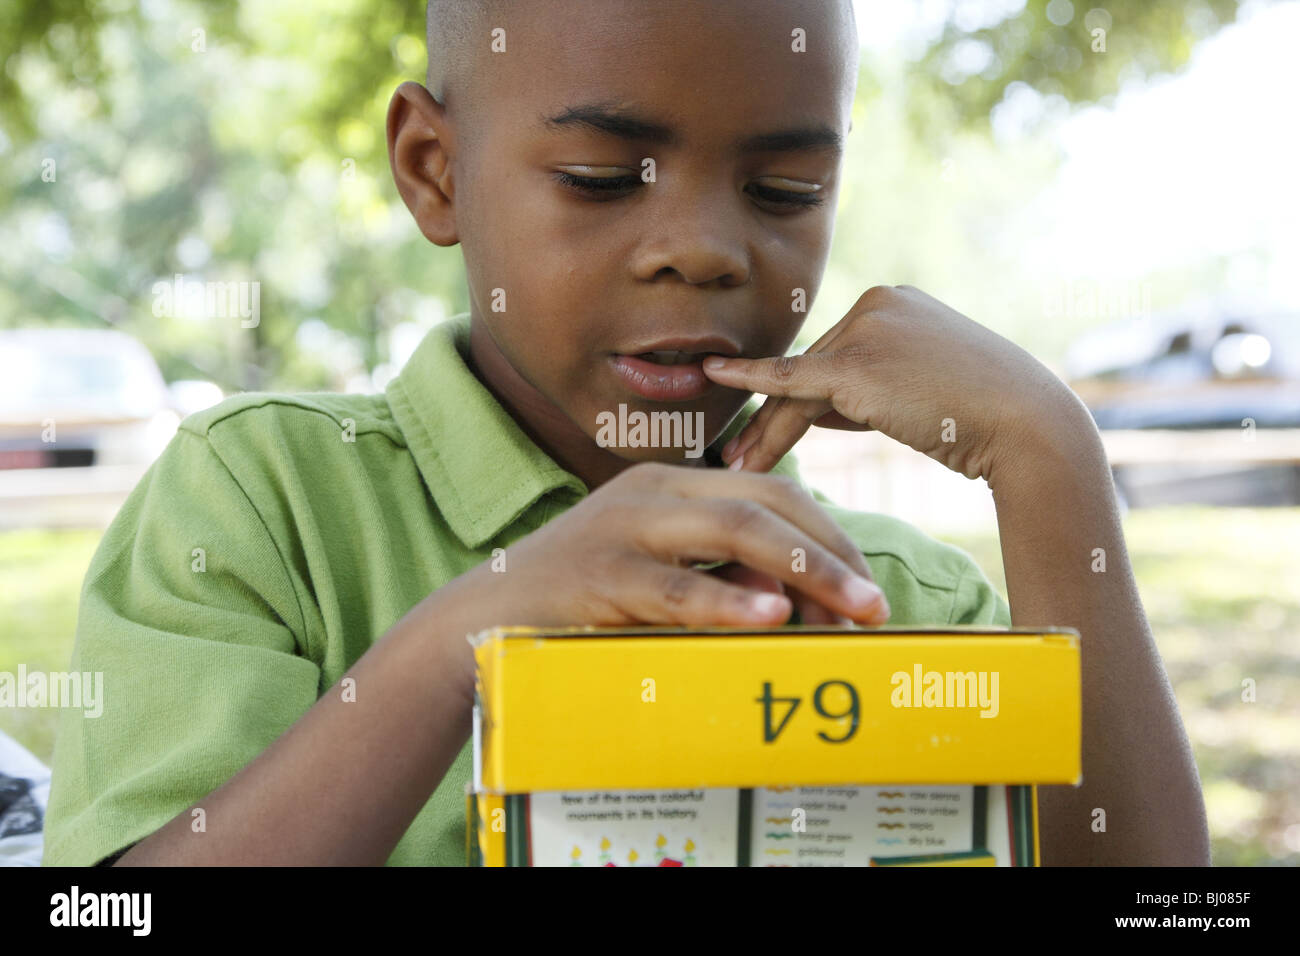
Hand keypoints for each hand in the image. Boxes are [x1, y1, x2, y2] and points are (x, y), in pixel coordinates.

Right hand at [477, 462, 889, 627]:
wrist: (484, 618)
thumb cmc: (581, 602)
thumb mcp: (661, 578)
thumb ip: (719, 575)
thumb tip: (795, 598)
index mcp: (673, 485)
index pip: (773, 491)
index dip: (829, 536)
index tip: (864, 588)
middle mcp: (654, 493)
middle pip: (767, 502)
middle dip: (832, 552)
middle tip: (875, 605)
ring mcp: (624, 527)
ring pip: (733, 530)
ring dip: (805, 571)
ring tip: (852, 610)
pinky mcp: (600, 574)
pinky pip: (676, 586)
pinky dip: (729, 602)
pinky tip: (771, 617)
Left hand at [702, 285, 1074, 484]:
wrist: (1024, 425)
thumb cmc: (979, 417)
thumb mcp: (914, 392)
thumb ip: (859, 391)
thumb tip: (807, 408)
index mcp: (893, 304)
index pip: (833, 357)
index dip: (798, 401)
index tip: (767, 430)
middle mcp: (875, 304)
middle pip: (809, 371)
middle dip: (772, 418)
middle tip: (737, 454)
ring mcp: (865, 328)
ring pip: (798, 386)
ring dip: (766, 430)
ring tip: (737, 466)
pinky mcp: (856, 362)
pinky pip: (790, 381)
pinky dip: (749, 383)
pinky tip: (714, 378)